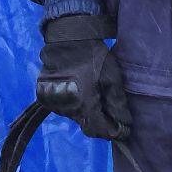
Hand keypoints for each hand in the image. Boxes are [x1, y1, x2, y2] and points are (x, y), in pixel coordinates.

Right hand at [35, 13, 131, 140]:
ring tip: (92, 93)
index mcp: (85, 106)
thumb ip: (118, 104)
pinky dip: (73, 103)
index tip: (121, 128)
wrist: (67, 39)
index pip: (99, 132)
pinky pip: (64, 108)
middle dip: (100, 121)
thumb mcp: (113, 78)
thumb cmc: (93, 57)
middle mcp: (68, 110)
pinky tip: (79, 89)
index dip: (112, 132)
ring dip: (86, 111)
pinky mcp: (45, 97)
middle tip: (108, 107)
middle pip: (87, 125)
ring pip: (76, 117)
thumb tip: (125, 125)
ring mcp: (54, 104)